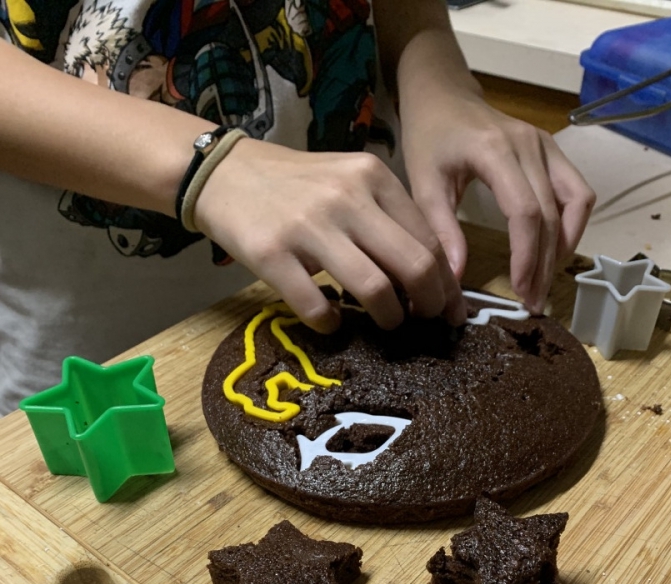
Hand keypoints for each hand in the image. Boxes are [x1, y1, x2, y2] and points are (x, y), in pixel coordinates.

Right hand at [193, 139, 466, 332]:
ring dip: (389, 318)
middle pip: (414, 265)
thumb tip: (430, 275)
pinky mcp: (272, 256)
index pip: (429, 239)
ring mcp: (309, 227)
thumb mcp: (349, 183)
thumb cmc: (296, 186)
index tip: (447, 308)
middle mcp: (347, 199)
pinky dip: (331, 324)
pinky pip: (317, 307)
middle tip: (424, 321)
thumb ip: (387, 217)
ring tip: (385, 323)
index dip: (446, 283)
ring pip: (375, 289)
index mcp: (373, 177)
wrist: (223, 173)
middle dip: (429, 304)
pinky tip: (331, 321)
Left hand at [399, 87, 595, 313]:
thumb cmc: (429, 138)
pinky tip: (555, 252)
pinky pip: (578, 191)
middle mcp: (530, 144)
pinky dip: (572, 225)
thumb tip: (455, 279)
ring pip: (575, 202)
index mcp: (495, 150)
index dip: (527, 256)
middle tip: (533, 301)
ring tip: (545, 280)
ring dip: (565, 246)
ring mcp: (547, 145)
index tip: (520, 291)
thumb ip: (441, 230)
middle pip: (551, 213)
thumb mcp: (424, 184)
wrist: (443, 94)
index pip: (526, 212)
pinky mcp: (553, 150)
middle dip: (545, 263)